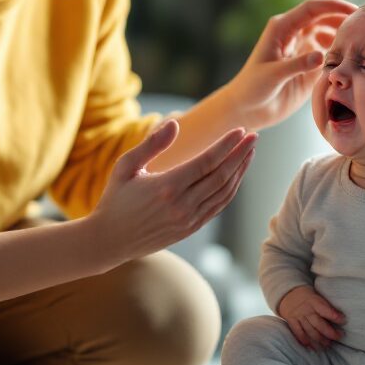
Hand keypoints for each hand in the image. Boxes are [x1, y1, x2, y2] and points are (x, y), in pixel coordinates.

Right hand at [91, 119, 255, 264]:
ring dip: (240, 171)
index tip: (241, 131)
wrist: (110, 241)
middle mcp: (182, 205)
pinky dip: (231, 189)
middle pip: (222, 176)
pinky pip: (218, 206)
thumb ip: (151, 144)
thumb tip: (175, 124)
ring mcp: (188, 220)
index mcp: (167, 187)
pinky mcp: (190, 229)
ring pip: (224, 192)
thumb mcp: (126, 166)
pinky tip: (236, 175)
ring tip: (249, 153)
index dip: (227, 145)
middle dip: (241, 154)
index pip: (207, 162)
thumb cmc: (115, 199)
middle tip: (254, 137)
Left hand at [225, 0, 355, 129]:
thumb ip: (297, 64)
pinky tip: (350, 63)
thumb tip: (322, 55)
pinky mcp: (308, 67)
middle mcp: (294, 35)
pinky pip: (329, 56)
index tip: (355, 11)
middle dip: (343, 19)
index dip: (334, 6)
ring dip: (343, 38)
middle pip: (324, 18)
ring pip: (328, 35)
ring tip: (361, 46)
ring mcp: (302, 50)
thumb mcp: (272, 75)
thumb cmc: (252, 89)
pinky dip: (340, 56)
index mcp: (282, 28)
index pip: (312, 8)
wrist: (247, 110)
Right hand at [278, 285, 345, 349]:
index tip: (343, 320)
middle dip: (330, 332)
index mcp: (313, 301)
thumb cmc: (308, 296)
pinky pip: (298, 333)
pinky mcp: (291, 321)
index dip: (334, 316)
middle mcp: (306, 309)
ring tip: (328, 344)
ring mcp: (298, 316)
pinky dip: (305, 341)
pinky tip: (312, 347)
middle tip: (339, 337)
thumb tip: (341, 316)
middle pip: (318, 323)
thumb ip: (326, 306)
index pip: (324, 309)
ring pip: (309, 330)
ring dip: (319, 339)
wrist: (288, 293)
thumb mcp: (317, 296)